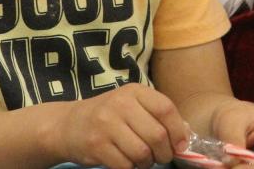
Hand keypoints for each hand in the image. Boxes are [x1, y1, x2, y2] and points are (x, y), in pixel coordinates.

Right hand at [54, 83, 189, 168]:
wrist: (69, 125)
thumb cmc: (109, 117)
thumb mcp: (132, 106)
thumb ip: (157, 115)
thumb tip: (185, 135)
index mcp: (134, 91)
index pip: (165, 109)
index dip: (178, 131)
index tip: (180, 145)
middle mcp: (120, 104)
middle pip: (156, 135)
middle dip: (164, 153)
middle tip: (160, 157)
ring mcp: (106, 124)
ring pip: (142, 153)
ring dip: (147, 163)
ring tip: (142, 160)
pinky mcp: (96, 145)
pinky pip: (125, 165)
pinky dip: (130, 168)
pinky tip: (126, 162)